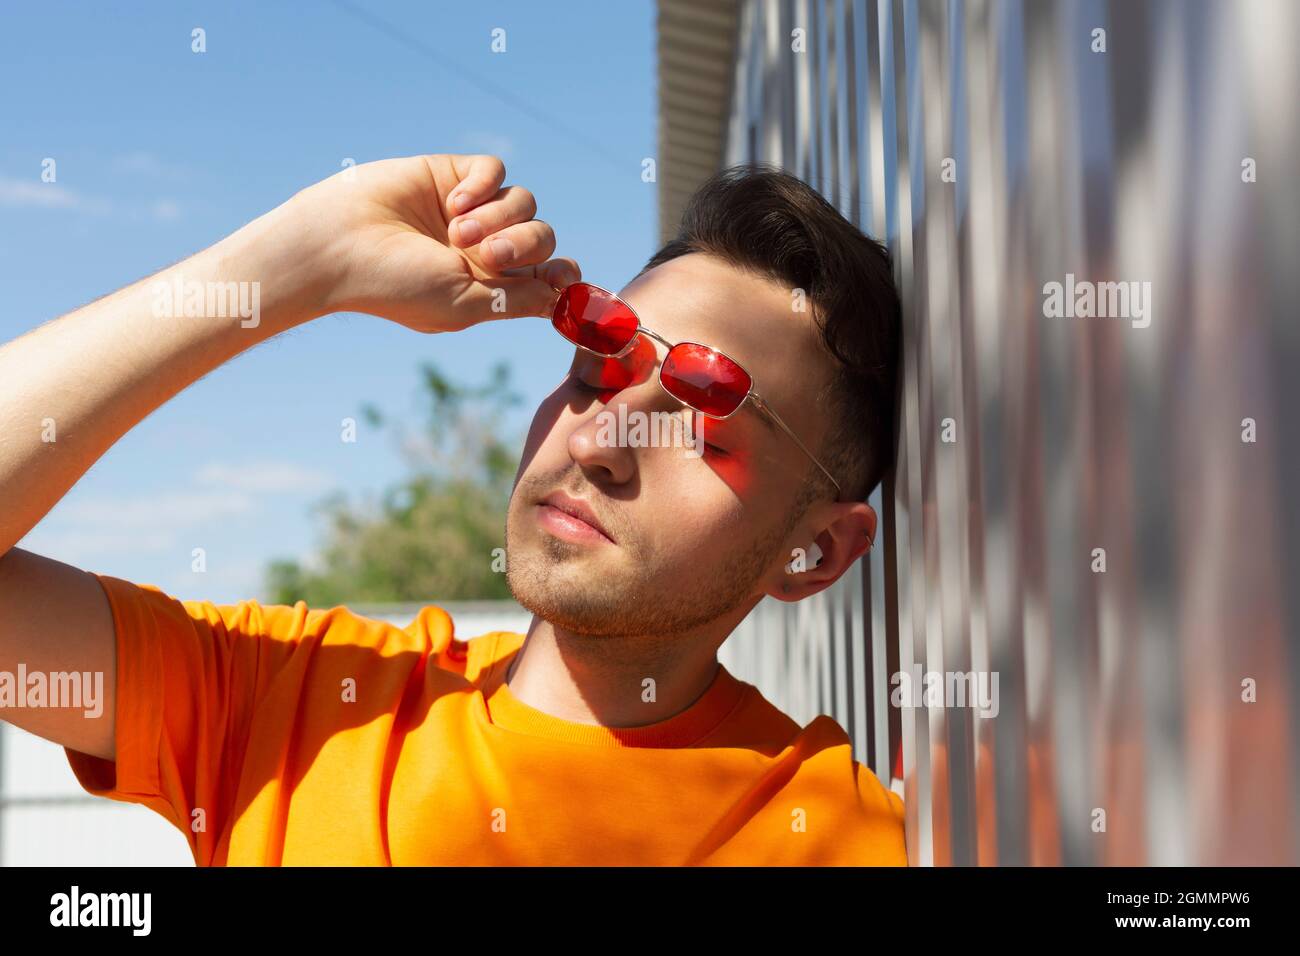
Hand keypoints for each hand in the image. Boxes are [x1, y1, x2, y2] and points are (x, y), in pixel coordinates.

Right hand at [279, 154, 580, 332]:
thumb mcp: (466, 305)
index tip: (563, 274)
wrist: (339, 245)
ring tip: (458, 232)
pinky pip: (494, 171)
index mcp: (493, 285)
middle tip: (486, 255)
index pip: (549, 274)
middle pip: (543, 237)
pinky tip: (452, 203)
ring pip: (525, 202)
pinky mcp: (453, 175)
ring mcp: (471, 211)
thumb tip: (564, 297)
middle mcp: (486, 248)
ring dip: (500, 218)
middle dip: (525, 245)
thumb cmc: (396, 286)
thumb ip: (519, 300)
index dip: (563, 273)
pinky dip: (482, 186)